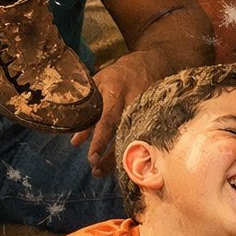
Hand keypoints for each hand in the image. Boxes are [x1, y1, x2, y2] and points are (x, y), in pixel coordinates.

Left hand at [70, 52, 155, 175]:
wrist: (156, 61)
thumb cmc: (120, 74)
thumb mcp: (99, 85)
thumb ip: (88, 111)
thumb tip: (75, 141)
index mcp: (117, 93)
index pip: (108, 120)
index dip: (100, 139)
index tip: (92, 157)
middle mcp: (134, 103)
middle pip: (123, 135)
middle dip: (111, 156)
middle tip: (97, 171)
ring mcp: (149, 111)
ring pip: (136, 140)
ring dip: (123, 159)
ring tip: (109, 173)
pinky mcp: (159, 116)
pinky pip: (149, 138)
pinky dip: (140, 154)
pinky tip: (131, 168)